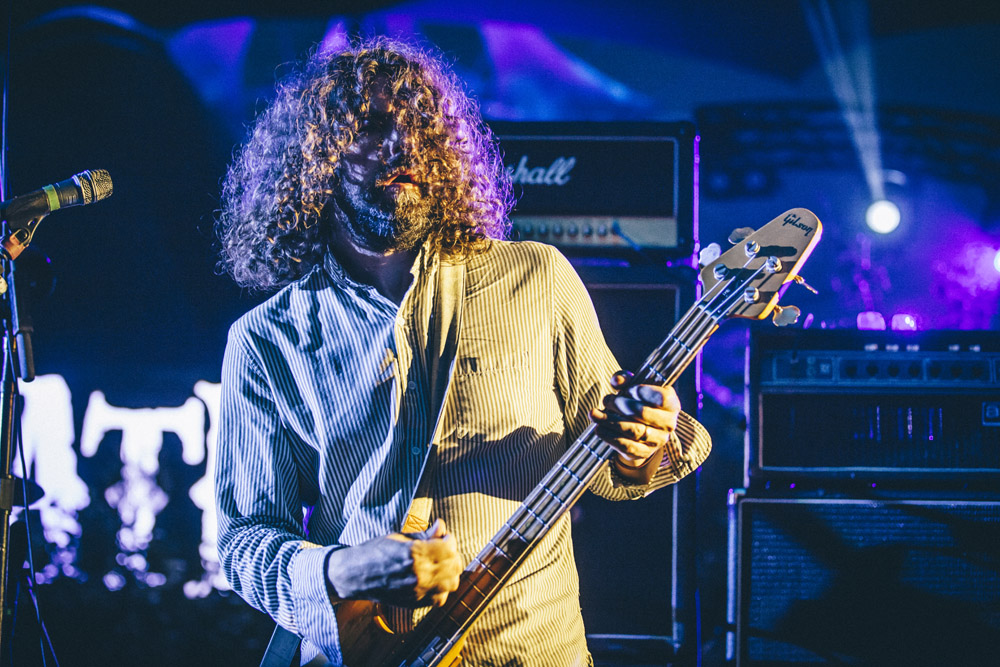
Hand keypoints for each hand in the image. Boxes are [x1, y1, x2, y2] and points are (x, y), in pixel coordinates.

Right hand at [326, 519, 461, 607]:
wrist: (355, 575)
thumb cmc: (375, 551)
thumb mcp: (400, 537)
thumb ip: (425, 535)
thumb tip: (442, 527)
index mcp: (414, 553)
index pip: (449, 547)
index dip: (449, 539)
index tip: (443, 536)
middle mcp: (419, 574)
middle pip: (455, 566)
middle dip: (452, 554)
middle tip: (443, 548)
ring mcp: (417, 591)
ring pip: (452, 583)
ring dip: (451, 572)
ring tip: (440, 564)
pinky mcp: (414, 603)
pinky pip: (441, 598)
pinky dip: (442, 588)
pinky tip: (433, 579)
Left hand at [590, 371, 682, 481]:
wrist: (641, 429)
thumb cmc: (637, 402)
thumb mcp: (633, 386)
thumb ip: (625, 379)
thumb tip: (617, 380)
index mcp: (671, 404)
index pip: (661, 398)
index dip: (642, 392)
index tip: (627, 389)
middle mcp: (669, 424)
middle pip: (643, 413)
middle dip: (620, 405)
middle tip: (606, 400)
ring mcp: (658, 440)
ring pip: (633, 430)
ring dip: (610, 421)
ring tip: (594, 413)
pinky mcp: (644, 453)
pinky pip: (626, 446)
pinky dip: (610, 437)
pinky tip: (598, 428)